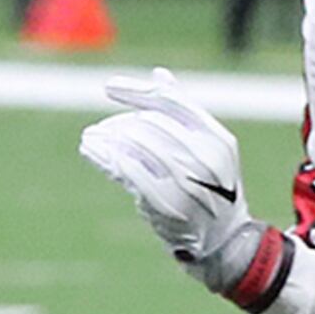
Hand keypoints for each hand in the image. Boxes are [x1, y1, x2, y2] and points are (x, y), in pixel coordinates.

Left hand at [79, 70, 272, 300]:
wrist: (222, 238)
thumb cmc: (210, 186)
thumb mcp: (207, 147)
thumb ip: (183, 112)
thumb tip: (159, 75)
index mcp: (218, 140)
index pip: (172, 103)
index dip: (137, 92)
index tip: (108, 87)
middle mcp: (207, 160)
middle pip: (152, 123)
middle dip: (120, 122)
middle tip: (101, 128)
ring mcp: (189, 185)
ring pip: (138, 146)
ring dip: (109, 138)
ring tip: (92, 137)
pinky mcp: (169, 207)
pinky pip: (131, 174)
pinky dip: (110, 158)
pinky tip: (95, 152)